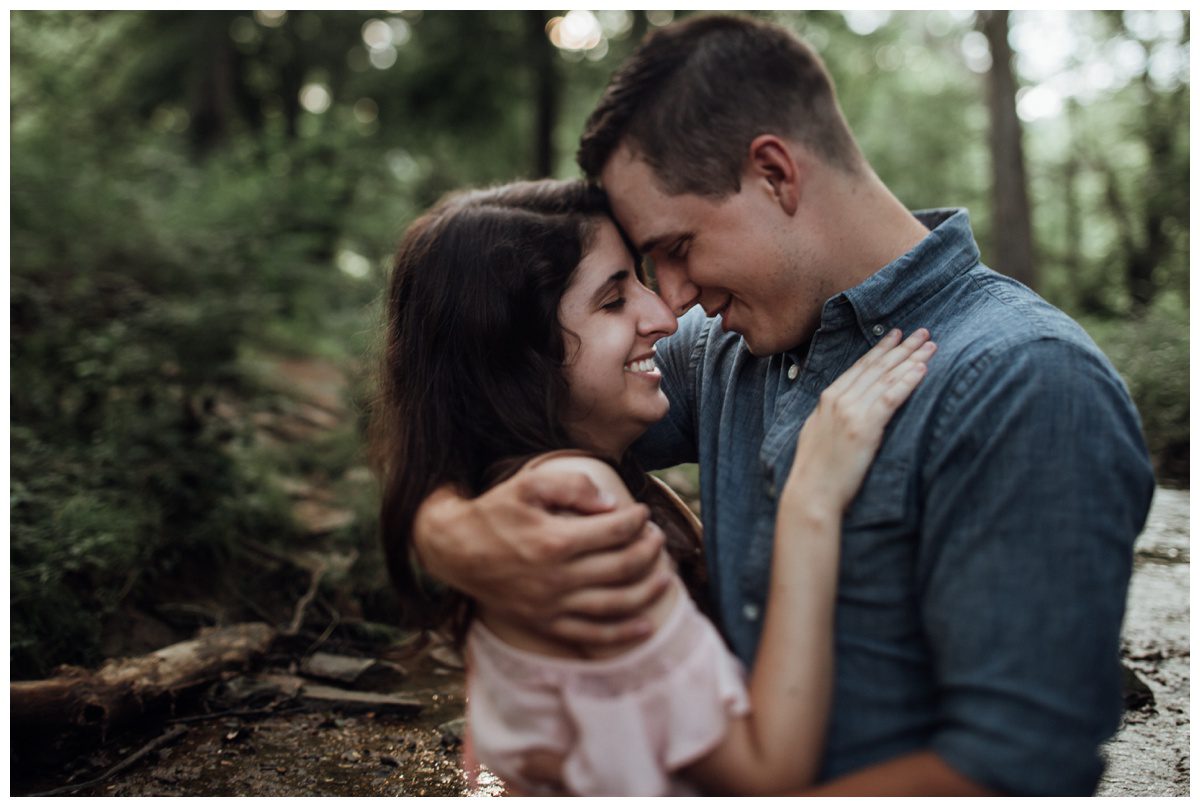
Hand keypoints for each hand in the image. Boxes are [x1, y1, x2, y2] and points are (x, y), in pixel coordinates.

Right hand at [412, 465, 669, 644]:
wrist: (455, 551)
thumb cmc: (494, 513)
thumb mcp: (527, 484)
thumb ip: (572, 486)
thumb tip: (612, 504)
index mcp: (555, 541)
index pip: (615, 531)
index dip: (637, 520)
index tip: (642, 512)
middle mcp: (557, 578)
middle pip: (623, 567)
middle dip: (649, 550)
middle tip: (657, 538)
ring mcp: (552, 606)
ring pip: (616, 604)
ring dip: (648, 590)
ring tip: (665, 576)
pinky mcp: (545, 624)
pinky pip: (592, 636)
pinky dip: (624, 633)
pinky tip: (646, 626)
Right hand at [785, 328, 934, 515]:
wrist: (811, 493)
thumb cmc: (816, 471)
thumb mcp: (818, 433)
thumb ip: (832, 415)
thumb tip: (844, 409)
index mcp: (827, 398)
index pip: (860, 367)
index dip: (880, 349)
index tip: (895, 335)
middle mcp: (839, 399)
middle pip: (877, 367)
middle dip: (901, 347)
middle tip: (922, 332)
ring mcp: (851, 411)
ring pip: (887, 377)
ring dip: (911, 359)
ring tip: (930, 346)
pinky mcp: (864, 427)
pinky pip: (891, 397)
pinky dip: (907, 381)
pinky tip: (922, 369)